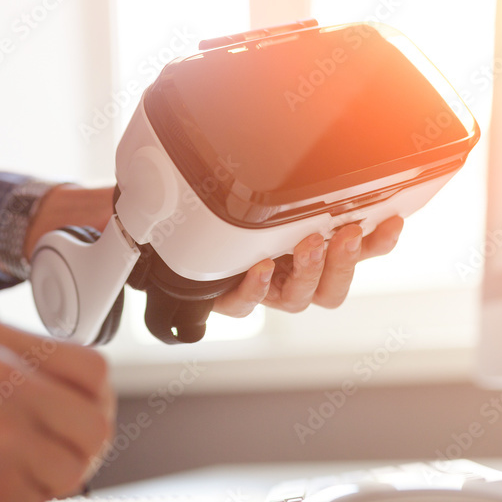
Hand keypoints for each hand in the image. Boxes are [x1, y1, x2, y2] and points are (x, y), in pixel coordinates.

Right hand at [0, 316, 113, 501]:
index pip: (91, 368)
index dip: (91, 397)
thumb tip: (65, 389)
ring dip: (56, 476)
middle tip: (59, 449)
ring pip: (76, 467)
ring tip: (14, 471)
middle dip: (84, 441)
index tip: (78, 412)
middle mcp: (1, 378)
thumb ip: (13, 364)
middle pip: (95, 419)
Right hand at [25, 185, 403, 318]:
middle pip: (295, 299)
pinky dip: (377, 243)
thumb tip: (113, 199)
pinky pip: (360, 254)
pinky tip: (388, 221)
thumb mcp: (158, 208)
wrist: (211, 198)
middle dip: (306, 272)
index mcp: (228, 283)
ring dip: (340, 264)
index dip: (251, 293)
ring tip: (344, 232)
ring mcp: (301, 266)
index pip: (242, 303)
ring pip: (328, 289)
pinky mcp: (333, 243)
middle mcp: (267, 282)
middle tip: (308, 241)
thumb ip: (140, 210)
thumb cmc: (183, 214)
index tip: (255, 270)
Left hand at [213, 216, 404, 316]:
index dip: (379, 244)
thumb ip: (319, 203)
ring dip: (307, 271)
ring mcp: (271, 296)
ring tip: (308, 246)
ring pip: (298, 298)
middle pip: (333, 289)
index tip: (392, 221)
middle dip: (343, 262)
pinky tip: (261, 267)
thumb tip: (346, 173)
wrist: (210, 259)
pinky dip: (255, 287)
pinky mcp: (238, 301)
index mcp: (322, 264)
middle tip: (346, 235)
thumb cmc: (258, 235)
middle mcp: (301, 284)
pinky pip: (247, 303)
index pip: (360, 257)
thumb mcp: (291, 213)